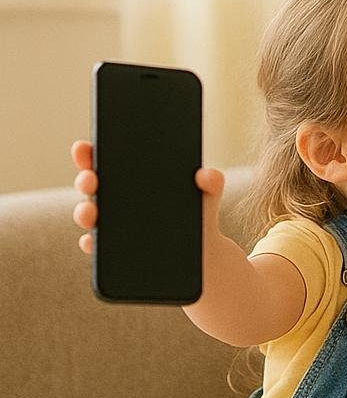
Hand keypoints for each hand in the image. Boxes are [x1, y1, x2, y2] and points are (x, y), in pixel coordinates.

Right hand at [69, 138, 227, 255]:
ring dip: (84, 213)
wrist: (203, 251)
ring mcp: (112, 226)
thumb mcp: (207, 195)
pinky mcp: (114, 251)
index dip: (90, 153)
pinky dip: (92, 245)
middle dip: (86, 180)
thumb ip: (211, 182)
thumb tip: (206, 174)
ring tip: (90, 213)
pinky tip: (94, 242)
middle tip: (90, 179)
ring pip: (89, 216)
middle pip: (91, 187)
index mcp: (131, 179)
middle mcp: (115, 200)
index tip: (83, 146)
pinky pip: (96, 248)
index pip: (105, 161)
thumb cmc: (199, 213)